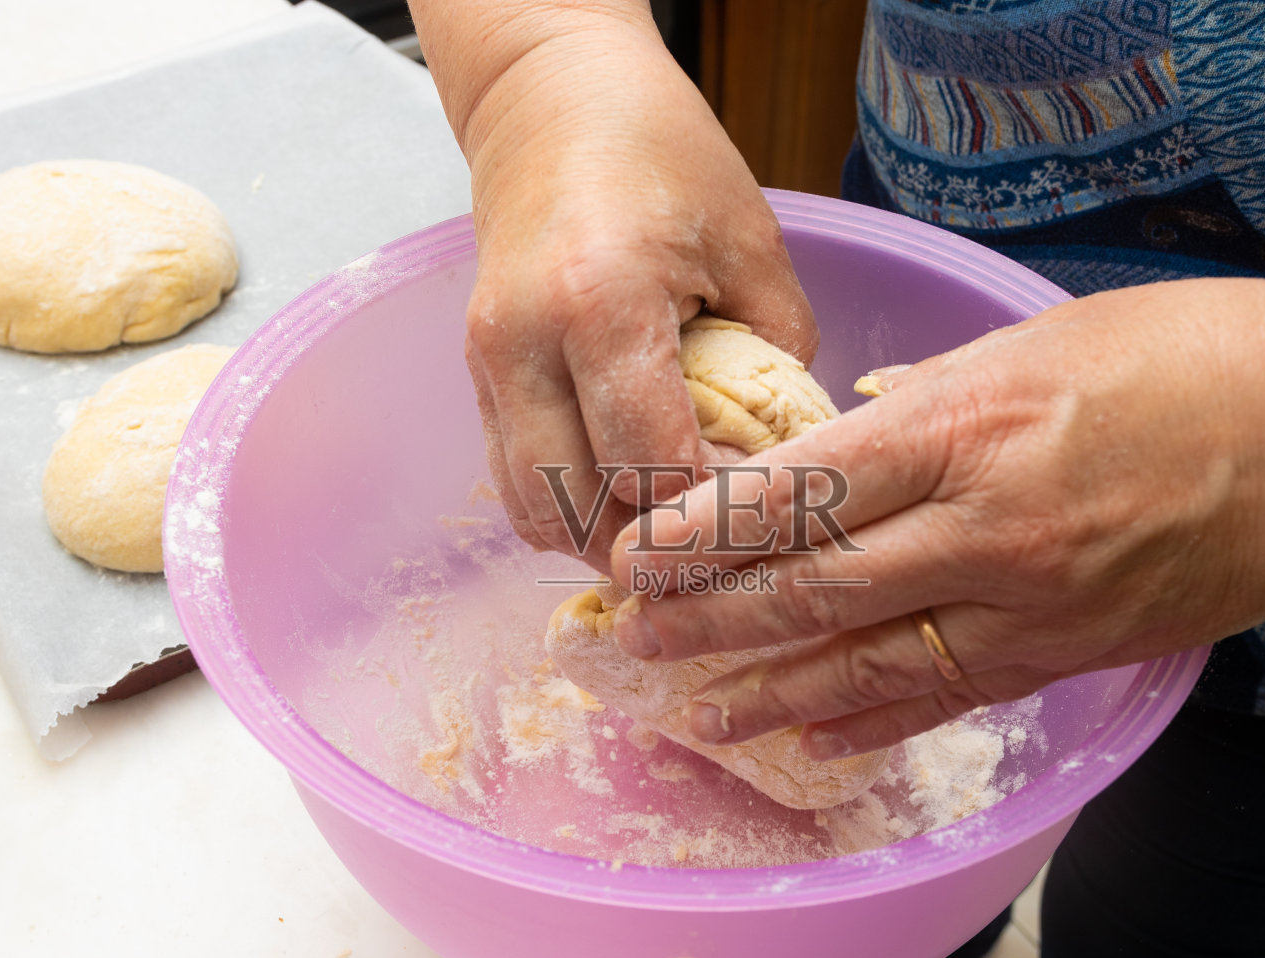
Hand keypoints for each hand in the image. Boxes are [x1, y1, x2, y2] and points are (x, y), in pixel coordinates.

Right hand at [419, 4, 816, 571]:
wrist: (551, 102)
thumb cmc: (665, 156)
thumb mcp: (753, 246)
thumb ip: (777, 358)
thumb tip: (789, 457)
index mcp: (602, 302)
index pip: (651, 466)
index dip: (709, 512)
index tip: (757, 510)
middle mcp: (526, 342)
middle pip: (579, 508)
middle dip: (650, 546)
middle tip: (713, 548)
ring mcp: (488, 361)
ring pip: (533, 510)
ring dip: (599, 538)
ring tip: (665, 535)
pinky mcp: (475, 371)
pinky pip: (510, 479)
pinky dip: (565, 507)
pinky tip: (619, 498)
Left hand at [606, 279, 1264, 758]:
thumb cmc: (1201, 359)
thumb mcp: (1048, 335)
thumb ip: (938, 393)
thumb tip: (855, 429)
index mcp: (972, 427)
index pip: (804, 490)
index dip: (707, 529)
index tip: (636, 550)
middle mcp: (988, 528)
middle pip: (815, 586)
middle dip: (712, 617)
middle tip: (632, 637)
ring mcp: (1030, 604)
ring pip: (870, 661)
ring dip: (771, 690)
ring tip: (693, 712)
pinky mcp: (1069, 653)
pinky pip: (949, 696)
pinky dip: (872, 721)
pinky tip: (813, 739)